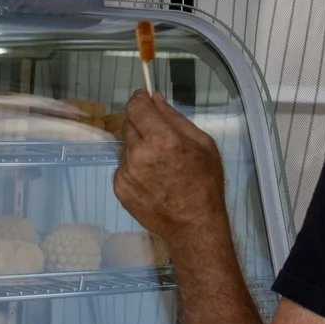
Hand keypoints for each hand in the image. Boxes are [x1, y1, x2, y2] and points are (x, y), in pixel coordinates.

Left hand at [117, 90, 229, 244]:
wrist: (194, 226)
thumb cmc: (205, 184)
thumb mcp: (203, 144)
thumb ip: (175, 118)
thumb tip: (156, 98)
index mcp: (162, 139)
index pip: (136, 107)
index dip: (139, 99)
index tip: (143, 98)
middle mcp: (139, 154)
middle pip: (129, 124)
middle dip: (142, 125)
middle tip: (160, 139)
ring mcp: (126, 172)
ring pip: (126, 146)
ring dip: (138, 148)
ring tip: (160, 165)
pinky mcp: (119, 188)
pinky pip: (123, 166)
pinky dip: (134, 167)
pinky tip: (152, 179)